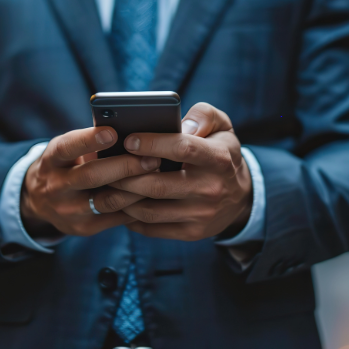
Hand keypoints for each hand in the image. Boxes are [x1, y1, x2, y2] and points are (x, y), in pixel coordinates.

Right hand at [21, 127, 159, 236]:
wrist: (40, 200)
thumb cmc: (66, 164)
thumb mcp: (68, 150)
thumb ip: (91, 142)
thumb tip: (129, 131)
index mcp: (52, 160)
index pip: (68, 148)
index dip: (89, 140)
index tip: (113, 132)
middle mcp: (56, 186)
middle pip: (92, 177)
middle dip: (126, 167)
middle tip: (152, 158)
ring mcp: (69, 211)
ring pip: (108, 201)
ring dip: (137, 188)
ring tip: (157, 176)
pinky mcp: (84, 228)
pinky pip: (116, 218)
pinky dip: (137, 205)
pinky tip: (152, 195)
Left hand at [111, 103, 251, 240]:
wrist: (241, 196)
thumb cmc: (221, 152)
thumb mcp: (222, 127)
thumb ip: (203, 115)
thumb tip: (181, 125)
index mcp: (218, 159)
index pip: (182, 149)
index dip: (152, 143)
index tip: (129, 140)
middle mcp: (211, 189)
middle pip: (158, 185)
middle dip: (126, 176)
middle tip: (107, 166)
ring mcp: (201, 215)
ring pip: (150, 210)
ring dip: (123, 198)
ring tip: (109, 184)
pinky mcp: (191, 233)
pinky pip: (152, 228)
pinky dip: (131, 217)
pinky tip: (121, 203)